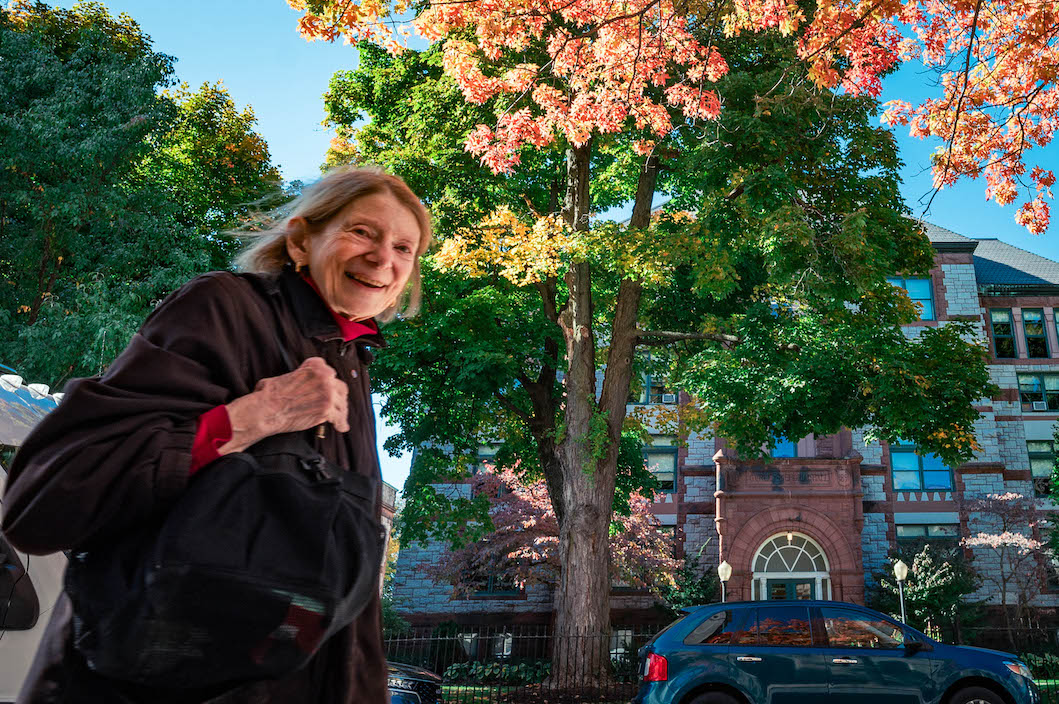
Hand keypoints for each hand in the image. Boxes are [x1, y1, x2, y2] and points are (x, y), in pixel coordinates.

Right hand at [220, 357, 348, 453]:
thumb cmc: (270, 394)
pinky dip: (341, 423)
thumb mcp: (286, 376)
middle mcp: (324, 377)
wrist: (267, 409)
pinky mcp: (327, 410)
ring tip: (340, 417)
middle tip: (336, 403)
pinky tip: (341, 427)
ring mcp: (327, 394)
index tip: (329, 387)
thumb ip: (300, 376)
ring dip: (341, 410)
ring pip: (341, 403)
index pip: (329, 373)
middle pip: (340, 387)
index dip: (329, 382)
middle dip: (338, 396)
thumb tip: (299, 383)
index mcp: (315, 366)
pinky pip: (339, 418)